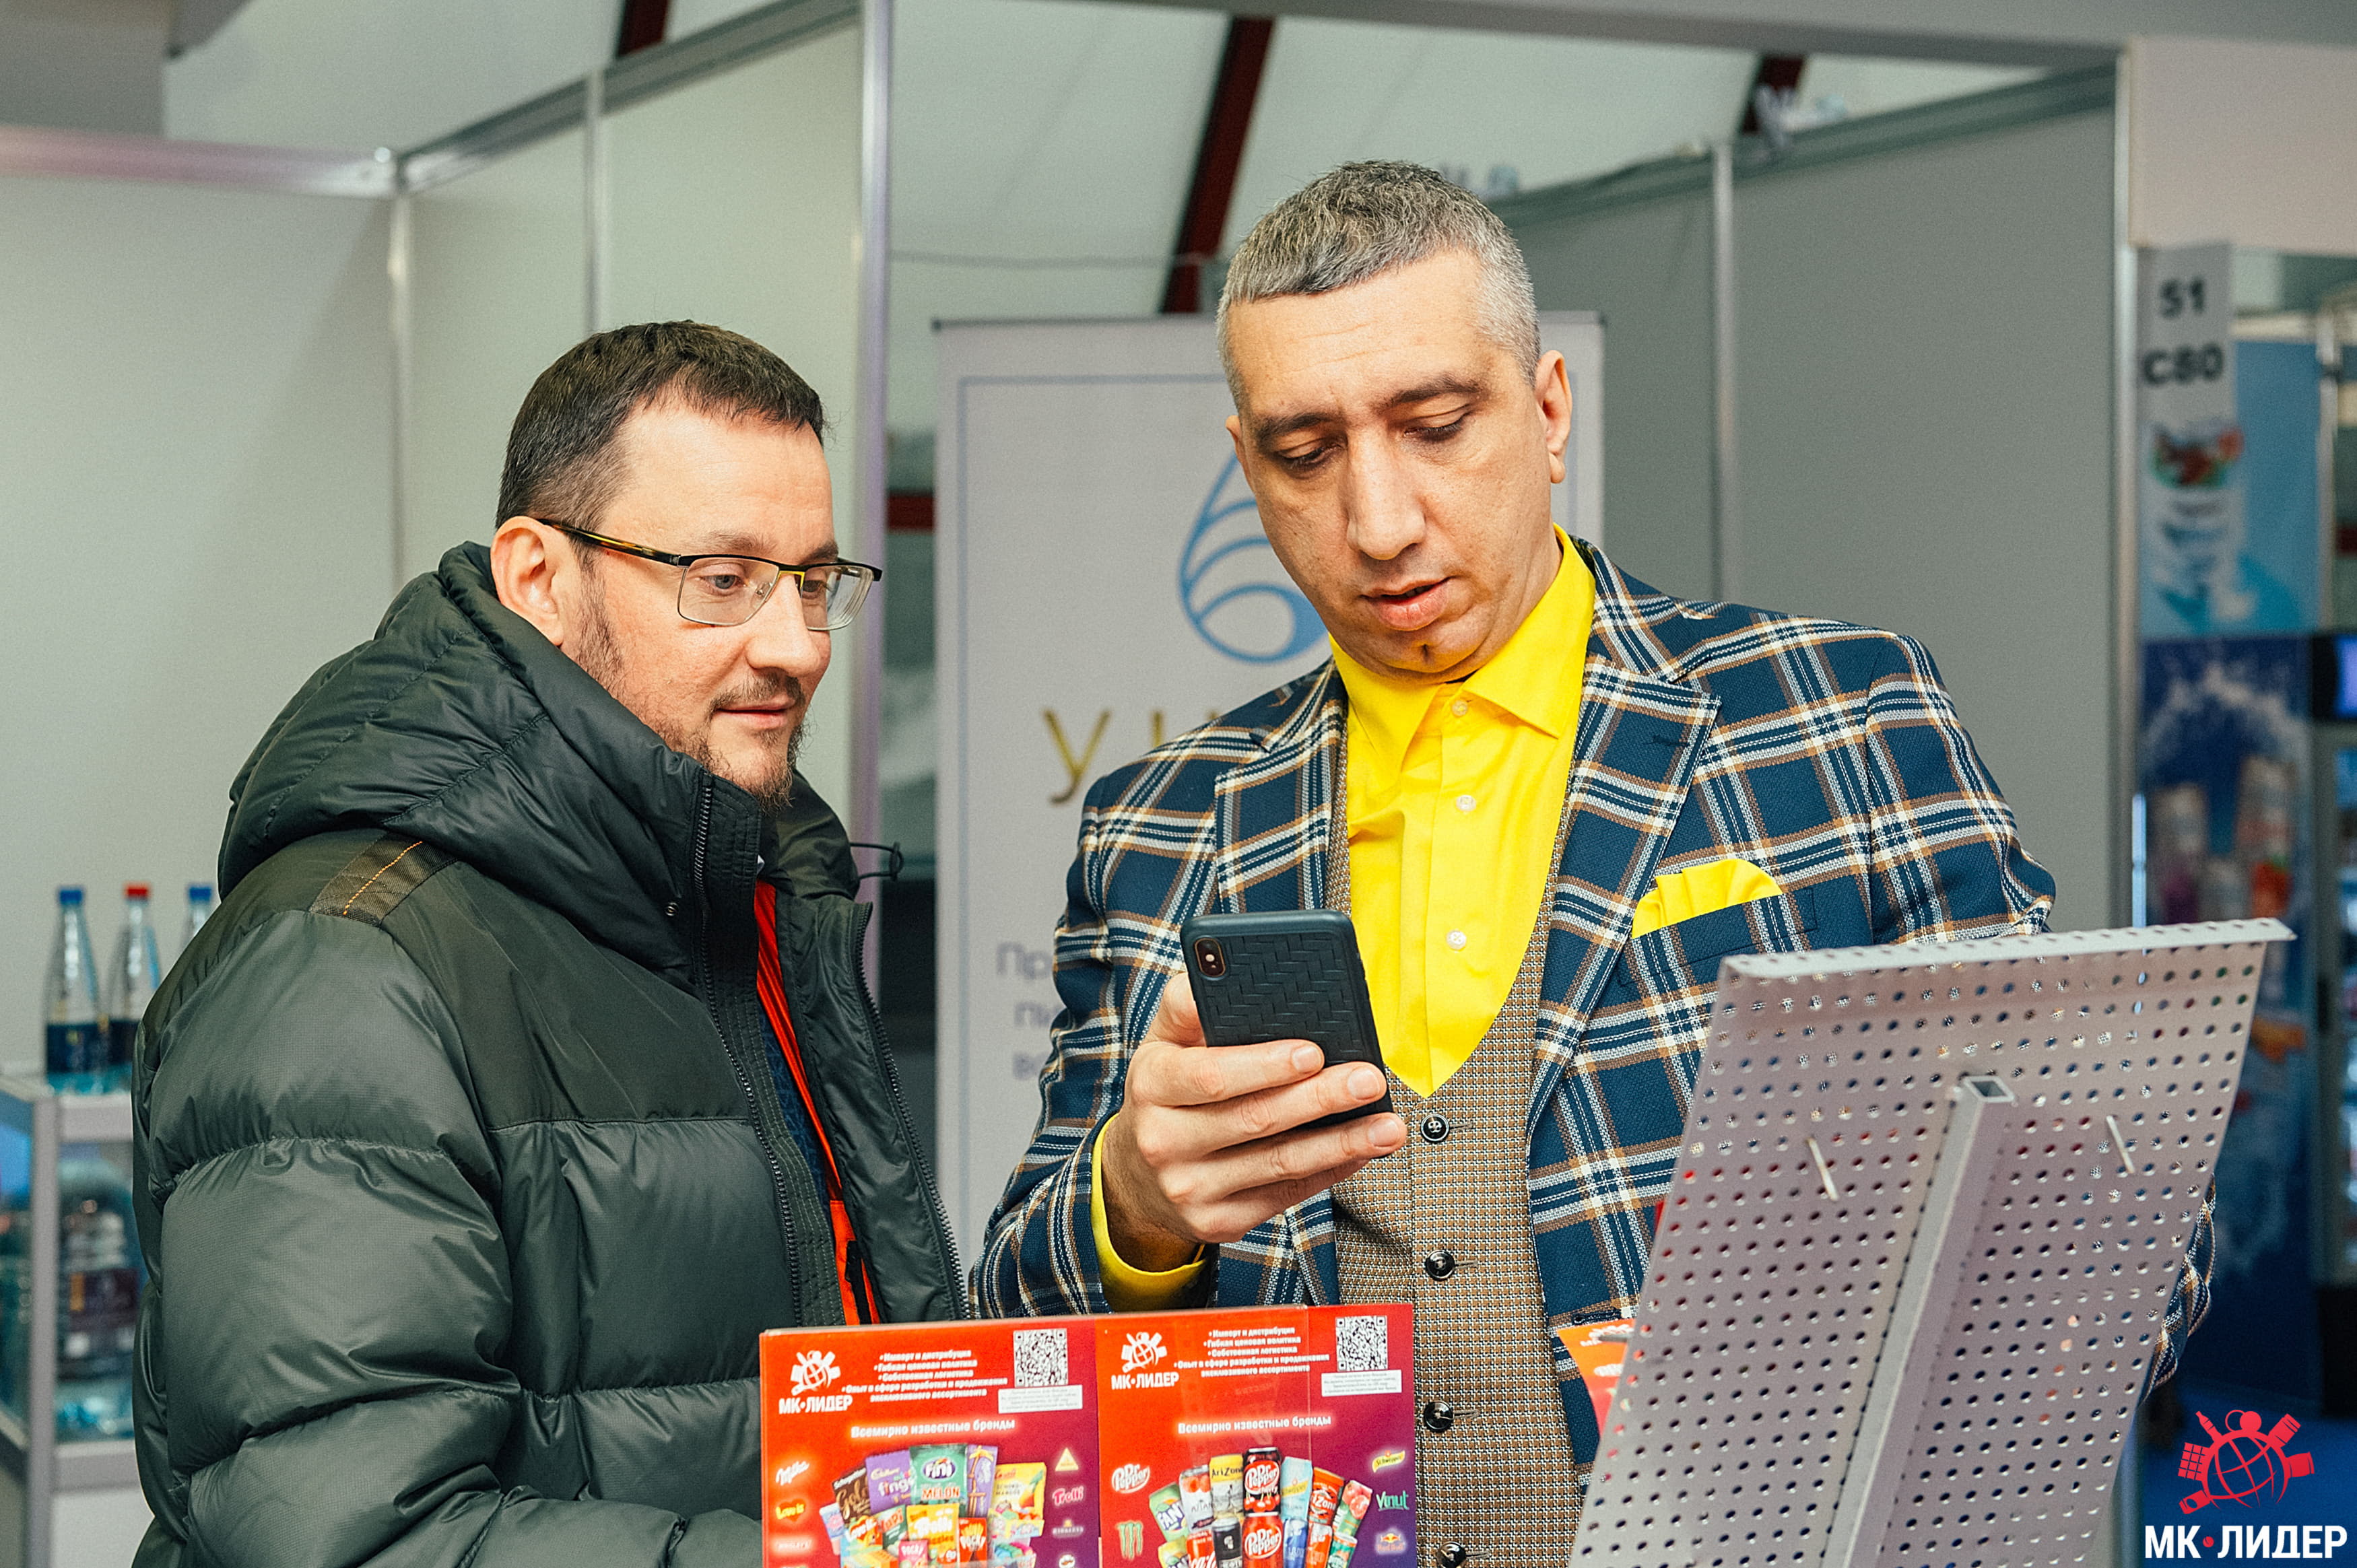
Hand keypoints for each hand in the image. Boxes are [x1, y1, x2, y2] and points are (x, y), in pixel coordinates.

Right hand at [1098, 980, 1405, 1269]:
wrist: (1134, 1179)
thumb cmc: (1166, 1093)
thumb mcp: (1162, 1044)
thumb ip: (1188, 1006)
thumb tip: (1221, 965)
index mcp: (1152, 1085)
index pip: (1212, 1075)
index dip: (1266, 1065)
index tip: (1314, 1051)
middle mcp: (1165, 1141)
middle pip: (1255, 1120)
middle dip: (1320, 1099)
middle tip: (1368, 1079)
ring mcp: (1190, 1188)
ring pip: (1279, 1164)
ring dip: (1341, 1142)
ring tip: (1387, 1125)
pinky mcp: (1217, 1222)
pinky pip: (1285, 1195)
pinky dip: (1330, 1170)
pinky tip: (1361, 1149)